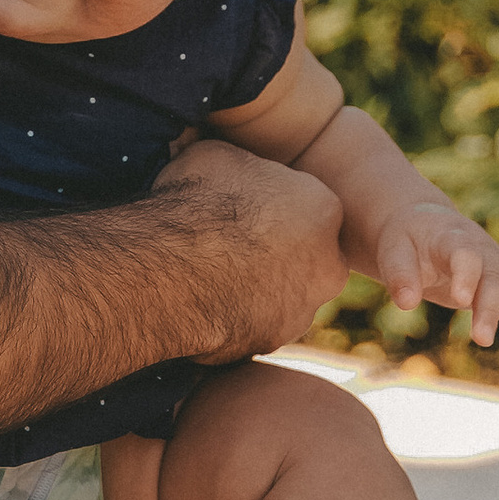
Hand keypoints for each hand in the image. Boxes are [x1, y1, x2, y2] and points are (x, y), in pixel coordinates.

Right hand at [146, 136, 347, 348]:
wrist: (170, 269)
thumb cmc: (194, 204)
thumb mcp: (217, 156)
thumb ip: (242, 168)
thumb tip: (228, 169)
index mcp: (323, 208)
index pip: (307, 206)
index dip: (270, 206)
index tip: (241, 209)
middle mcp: (328, 265)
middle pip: (306, 256)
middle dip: (276, 252)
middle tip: (229, 245)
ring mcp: (302, 310)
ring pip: (283, 295)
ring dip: (256, 287)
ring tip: (207, 275)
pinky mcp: (272, 343)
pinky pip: (254, 325)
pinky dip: (234, 316)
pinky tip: (201, 301)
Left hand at [371, 198, 498, 369]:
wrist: (430, 226)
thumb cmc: (408, 238)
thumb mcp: (393, 249)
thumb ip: (399, 273)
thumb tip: (406, 303)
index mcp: (455, 238)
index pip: (466, 255)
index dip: (466, 275)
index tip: (461, 299)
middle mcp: (486, 253)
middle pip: (496, 280)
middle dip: (491, 310)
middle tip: (480, 340)